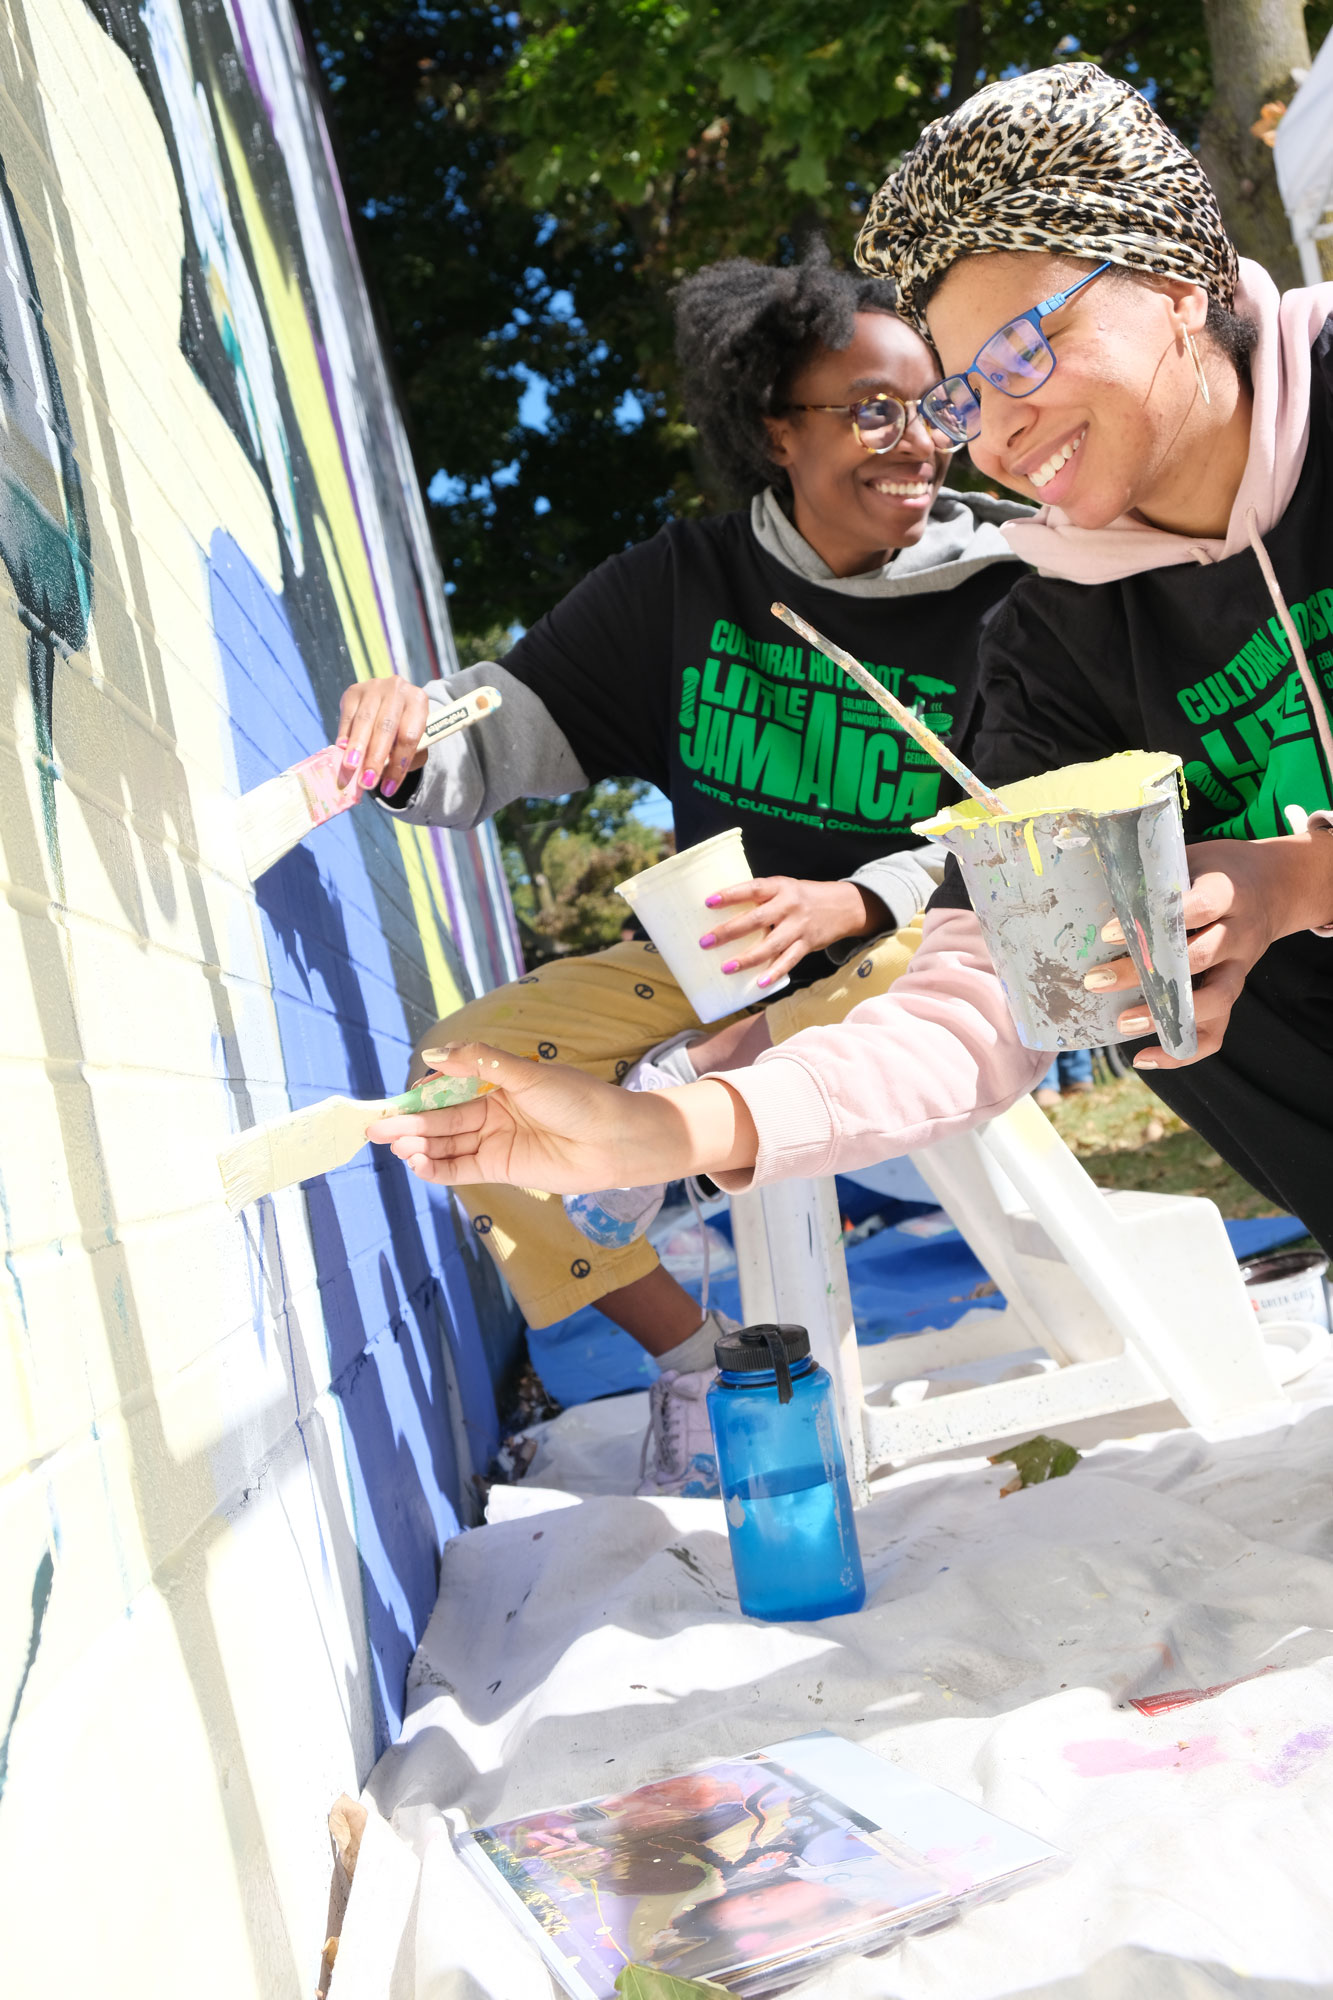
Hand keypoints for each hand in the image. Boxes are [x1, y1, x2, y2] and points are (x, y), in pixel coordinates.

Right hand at [335, 676, 429, 797]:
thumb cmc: (403, 730)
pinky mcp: (353, 691)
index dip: (398, 764)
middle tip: (367, 782)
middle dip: (375, 758)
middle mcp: (397, 690)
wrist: (392, 702)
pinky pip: (348, 717)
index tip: (389, 789)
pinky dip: (344, 735)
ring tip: (351, 769)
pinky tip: (340, 750)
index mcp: (418, 702)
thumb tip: (374, 779)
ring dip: (356, 747)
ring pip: (364, 720)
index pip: (409, 737)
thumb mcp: (411, 743)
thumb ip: (398, 759)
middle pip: (385, 727)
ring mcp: (374, 687)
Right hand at [364, 1041, 756, 1189]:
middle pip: (441, 1118)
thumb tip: (433, 1053)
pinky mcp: (502, 1168)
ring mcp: (495, 1140)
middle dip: (409, 1123)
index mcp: (496, 1081)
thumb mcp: (527, 1075)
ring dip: (420, 1146)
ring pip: (447, 1144)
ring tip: (396, 1147)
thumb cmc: (579, 1099)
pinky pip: (461, 1168)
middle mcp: (492, 1110)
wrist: (617, 1140)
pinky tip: (418, 1165)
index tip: (391, 1101)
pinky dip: (438, 1168)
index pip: (446, 1087)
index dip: (418, 1096)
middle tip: (376, 1129)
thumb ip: (479, 1064)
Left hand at [698, 877, 885, 987]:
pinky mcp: (807, 944)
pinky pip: (789, 961)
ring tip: (726, 968)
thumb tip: (724, 914)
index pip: (752, 889)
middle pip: (757, 920)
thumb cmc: (803, 897)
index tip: (708, 902)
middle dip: (729, 931)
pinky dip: (775, 973)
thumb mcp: (784, 889)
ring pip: (771, 945)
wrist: (844, 905)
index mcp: (780, 887)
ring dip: (747, 958)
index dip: (730, 895)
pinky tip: (760, 983)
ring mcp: (799, 926)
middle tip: (706, 942)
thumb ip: (761, 899)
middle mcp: (789, 906)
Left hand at [1082, 832, 1332, 1068]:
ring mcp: (1240, 968)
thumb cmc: (1220, 871)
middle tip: (1096, 979)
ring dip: (1167, 1017)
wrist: (1278, 886)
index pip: (1195, 909)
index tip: (1107, 931)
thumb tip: (1096, 892)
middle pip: (1197, 959)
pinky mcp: (1234, 991)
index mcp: (1228, 893)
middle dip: (1144, 973)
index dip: (1155, 922)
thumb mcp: (1193, 859)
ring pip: (1215, 1001)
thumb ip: (1157, 878)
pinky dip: (1184, 1050)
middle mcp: (1240, 934)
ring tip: (1121, 1022)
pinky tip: (1144, 1057)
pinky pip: (1217, 1031)